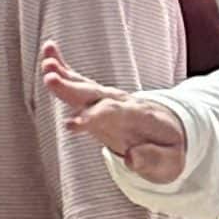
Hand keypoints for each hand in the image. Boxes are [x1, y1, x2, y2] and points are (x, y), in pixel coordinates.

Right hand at [41, 44, 186, 183]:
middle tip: (50, 80)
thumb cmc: (169, 150)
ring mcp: (110, 98)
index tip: (73, 124)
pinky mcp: (99, 99)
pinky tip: (48, 55)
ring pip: (87, 86)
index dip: (94, 117)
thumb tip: (131, 158)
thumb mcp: (170, 163)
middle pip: (96, 94)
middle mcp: (123, 103)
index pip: (115, 114)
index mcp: (141, 118)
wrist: (172, 130)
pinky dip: (64, 68)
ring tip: (45, 65)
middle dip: (72, 88)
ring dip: (65, 75)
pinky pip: (80, 82)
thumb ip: (153, 160)